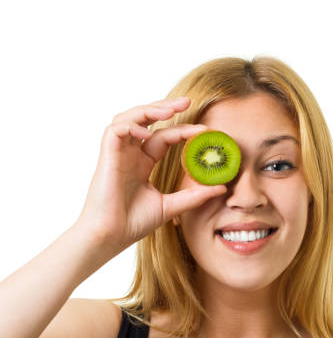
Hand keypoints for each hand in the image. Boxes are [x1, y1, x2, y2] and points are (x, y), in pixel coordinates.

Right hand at [75, 97, 225, 260]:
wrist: (111, 237)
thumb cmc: (133, 223)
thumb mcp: (171, 206)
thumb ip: (194, 196)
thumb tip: (221, 187)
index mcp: (142, 163)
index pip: (164, 137)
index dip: (183, 131)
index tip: (205, 130)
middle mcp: (129, 154)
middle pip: (145, 119)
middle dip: (165, 106)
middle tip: (188, 101)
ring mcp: (117, 153)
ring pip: (129, 118)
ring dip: (149, 110)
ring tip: (170, 110)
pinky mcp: (106, 156)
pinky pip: (115, 130)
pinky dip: (131, 125)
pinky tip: (147, 132)